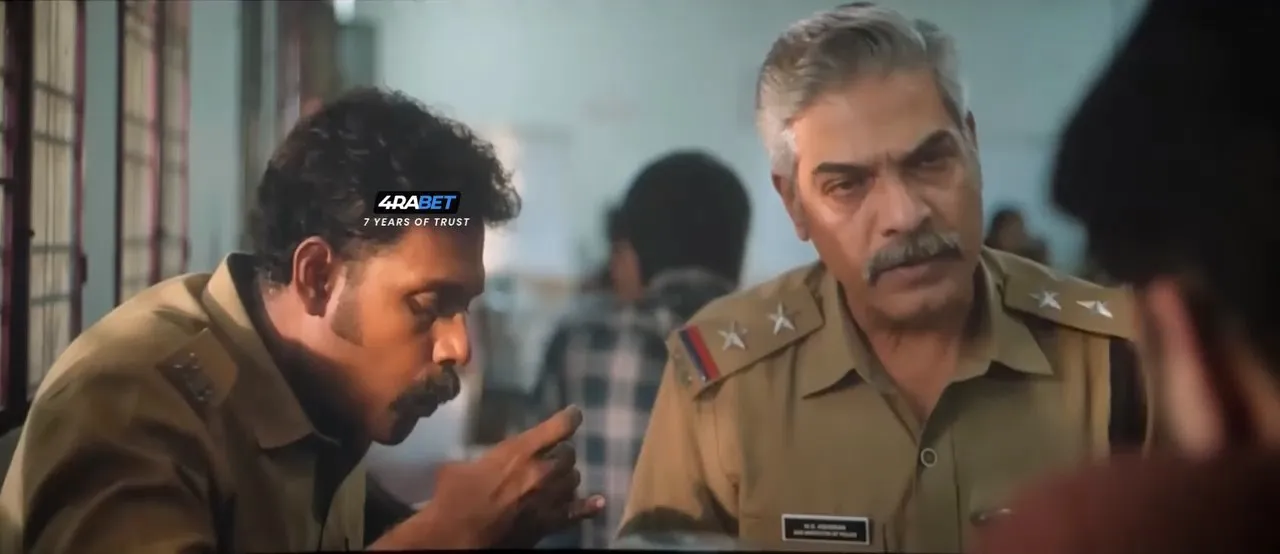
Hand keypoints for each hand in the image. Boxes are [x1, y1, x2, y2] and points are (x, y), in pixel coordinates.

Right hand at [370, 406, 603, 549]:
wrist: (457, 538)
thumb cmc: (453, 499)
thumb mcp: (458, 467)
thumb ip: (480, 460)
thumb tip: (478, 463)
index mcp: (519, 451)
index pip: (559, 427)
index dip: (570, 417)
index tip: (575, 413)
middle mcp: (542, 471)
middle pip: (569, 454)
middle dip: (561, 453)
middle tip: (552, 456)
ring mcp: (549, 498)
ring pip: (574, 480)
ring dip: (566, 477)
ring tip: (557, 479)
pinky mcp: (550, 523)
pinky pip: (578, 512)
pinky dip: (589, 507)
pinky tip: (598, 503)